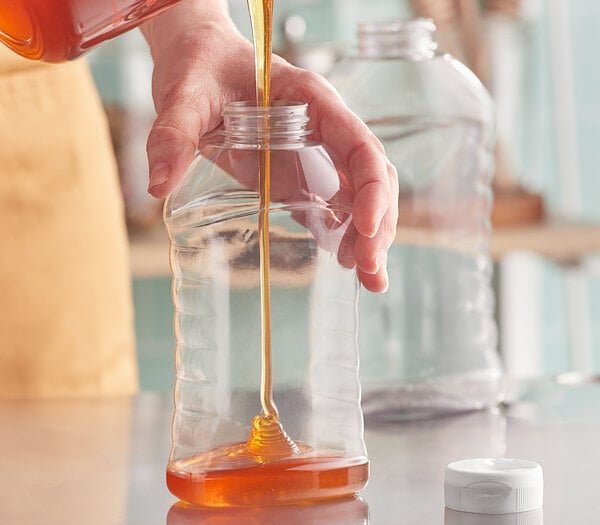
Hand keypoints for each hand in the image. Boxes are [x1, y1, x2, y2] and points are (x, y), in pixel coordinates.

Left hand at [141, 0, 397, 291]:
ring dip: (368, 238)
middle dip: (377, 227)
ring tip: (367, 280)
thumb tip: (157, 185)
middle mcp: (325, 130)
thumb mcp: (185, 95)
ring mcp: (315, 155)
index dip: (371, 189)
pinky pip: (332, 206)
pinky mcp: (298, 176)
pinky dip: (344, 235)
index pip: (361, 146)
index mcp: (313, 102)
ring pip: (360, 196)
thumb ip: (173, 134)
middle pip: (371, 179)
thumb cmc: (200, 66)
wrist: (198, 60)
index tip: (366, 229)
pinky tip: (343, 262)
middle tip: (370, 274)